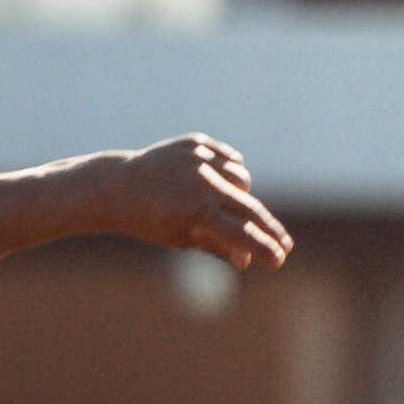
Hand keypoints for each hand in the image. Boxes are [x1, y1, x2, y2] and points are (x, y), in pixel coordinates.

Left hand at [86, 134, 292, 274]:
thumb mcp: (180, 238)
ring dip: (242, 195)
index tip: (280, 259)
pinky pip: (228, 158)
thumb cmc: (149, 221)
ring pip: (242, 178)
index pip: (241, 234)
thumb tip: (247, 259)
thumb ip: (216, 246)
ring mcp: (200, 159)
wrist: (118, 187)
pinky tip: (219, 183)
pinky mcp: (196, 143)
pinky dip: (229, 172)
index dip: (264, 248)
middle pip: (250, 207)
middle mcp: (202, 183)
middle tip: (286, 244)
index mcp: (197, 213)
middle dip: (269, 228)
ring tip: (226, 207)